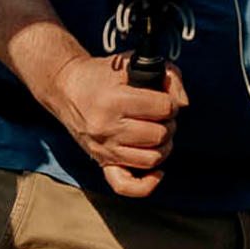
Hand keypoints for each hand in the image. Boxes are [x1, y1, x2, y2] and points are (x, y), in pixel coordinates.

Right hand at [45, 51, 186, 197]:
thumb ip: (167, 74)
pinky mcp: (102, 162)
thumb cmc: (101, 75)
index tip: (165, 99)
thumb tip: (183, 103)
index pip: (162, 108)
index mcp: (113, 100)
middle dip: (168, 123)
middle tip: (160, 115)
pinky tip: (157, 170)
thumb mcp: (132, 62)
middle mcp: (106, 128)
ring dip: (163, 146)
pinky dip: (147, 183)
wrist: (66, 88)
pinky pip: (126, 185)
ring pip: (151, 159)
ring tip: (157, 133)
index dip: (171, 102)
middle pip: (159, 134)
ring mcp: (104, 148)